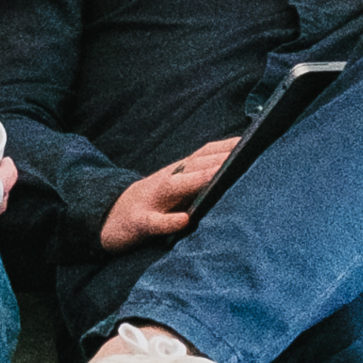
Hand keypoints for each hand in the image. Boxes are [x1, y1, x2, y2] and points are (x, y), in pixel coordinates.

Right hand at [99, 137, 237, 251]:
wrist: (109, 218)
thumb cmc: (153, 205)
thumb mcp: (174, 188)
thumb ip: (200, 181)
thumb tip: (237, 175)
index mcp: (176, 173)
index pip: (204, 154)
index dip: (226, 146)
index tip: (253, 140)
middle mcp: (165, 181)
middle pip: (192, 166)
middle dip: (218, 159)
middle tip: (246, 155)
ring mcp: (151, 201)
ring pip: (174, 187)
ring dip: (196, 180)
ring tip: (218, 176)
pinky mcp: (138, 223)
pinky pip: (153, 222)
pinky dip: (168, 221)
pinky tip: (183, 220)